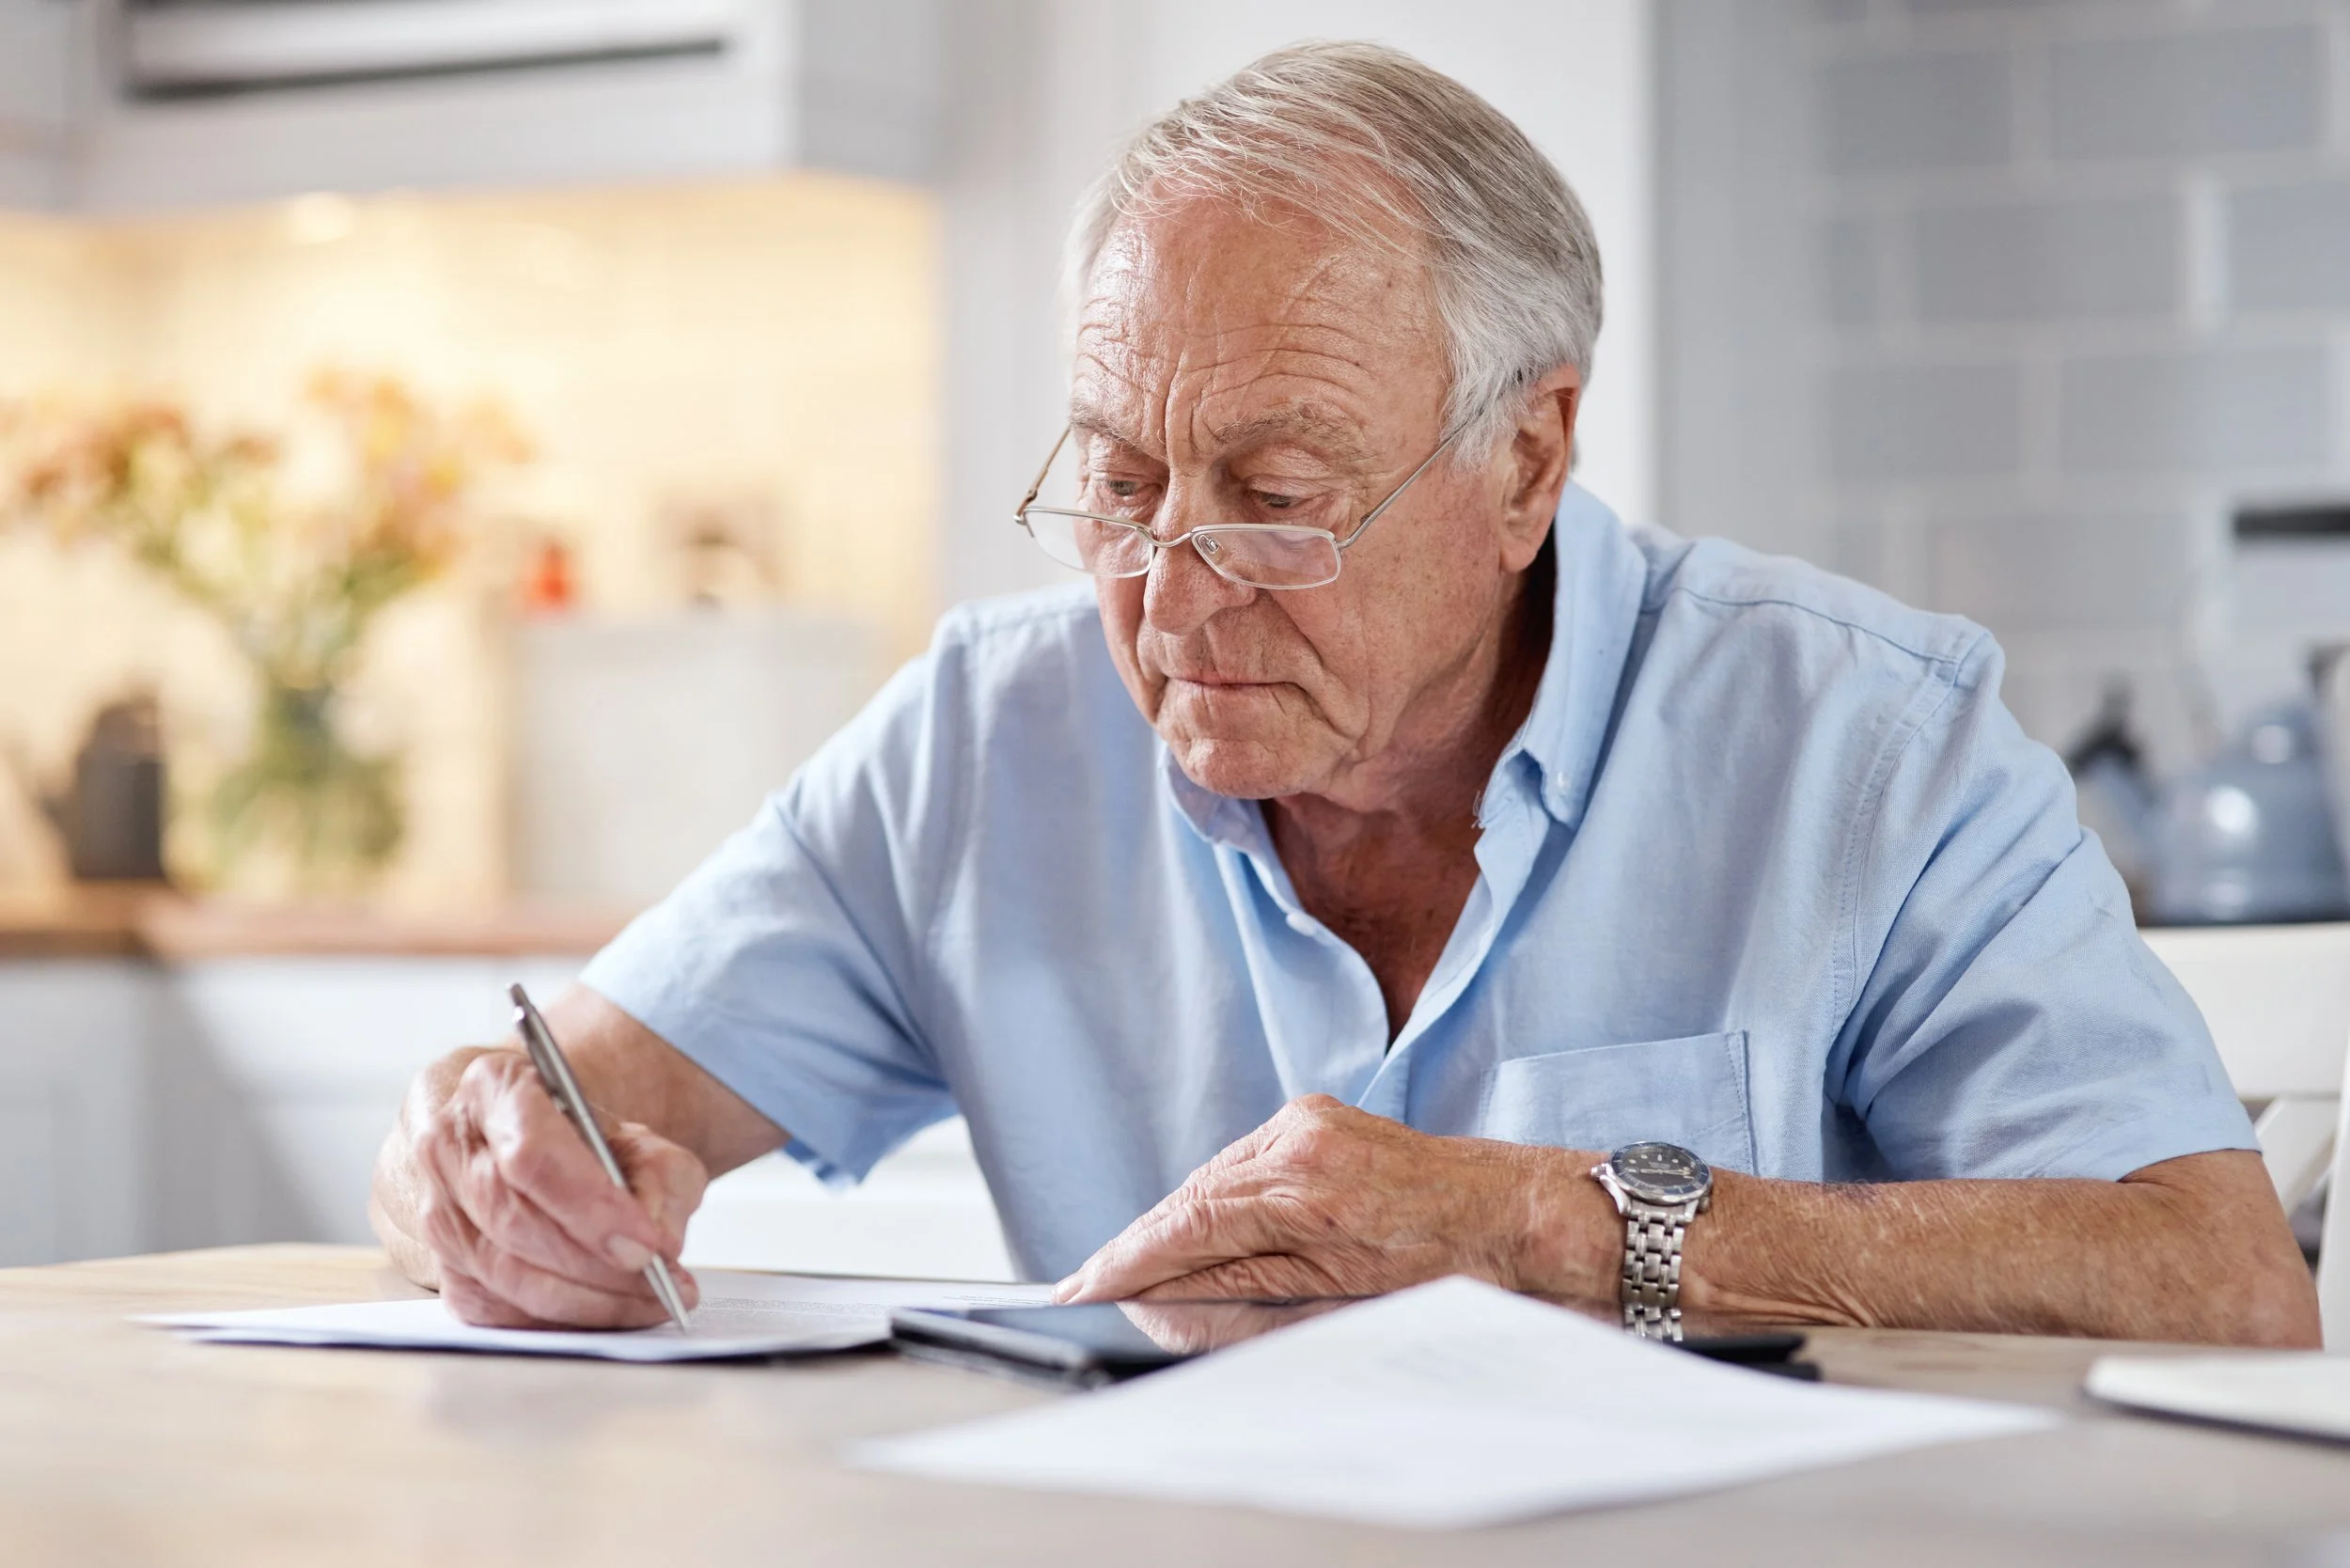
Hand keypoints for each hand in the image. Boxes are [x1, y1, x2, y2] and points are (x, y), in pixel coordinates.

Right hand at [371, 1049, 706, 1327]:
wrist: (558, 1150)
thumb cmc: (596, 1143)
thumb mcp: (647, 1140)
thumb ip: (664, 1182)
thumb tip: (659, 1243)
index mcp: (495, 1087)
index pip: (530, 1154)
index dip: (589, 1205)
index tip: (646, 1243)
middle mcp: (448, 1146)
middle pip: (513, 1220)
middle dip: (595, 1263)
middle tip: (660, 1280)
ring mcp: (438, 1211)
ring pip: (503, 1274)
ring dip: (587, 1299)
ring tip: (653, 1299)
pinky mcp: (446, 1267)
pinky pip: (497, 1310)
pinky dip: (559, 1320)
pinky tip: (610, 1311)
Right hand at [1054, 1094, 1610, 1303]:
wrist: (1523, 1217)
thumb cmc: (1454, 1268)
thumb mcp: (1341, 1299)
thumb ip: (1239, 1295)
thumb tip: (1159, 1301)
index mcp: (1306, 1186)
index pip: (1189, 1224)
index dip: (1129, 1259)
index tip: (1082, 1287)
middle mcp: (1300, 1138)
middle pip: (1192, 1197)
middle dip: (1143, 1245)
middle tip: (1092, 1287)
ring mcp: (1310, 1121)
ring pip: (1214, 1179)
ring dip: (1180, 1225)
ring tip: (1139, 1272)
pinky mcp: (1319, 1120)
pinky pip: (1245, 1163)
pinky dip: (1219, 1201)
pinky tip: (1204, 1232)